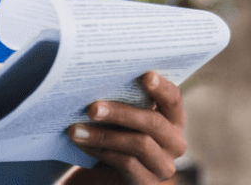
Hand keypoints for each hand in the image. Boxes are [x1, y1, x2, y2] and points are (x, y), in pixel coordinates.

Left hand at [65, 71, 186, 184]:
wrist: (103, 175)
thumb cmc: (113, 135)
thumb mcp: (119, 117)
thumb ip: (119, 100)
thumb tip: (96, 81)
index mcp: (172, 119)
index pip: (174, 99)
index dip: (162, 87)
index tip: (146, 75)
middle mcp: (175, 142)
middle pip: (153, 122)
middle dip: (121, 113)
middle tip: (92, 108)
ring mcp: (164, 165)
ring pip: (139, 144)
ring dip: (103, 135)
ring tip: (75, 129)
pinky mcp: (148, 183)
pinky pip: (127, 164)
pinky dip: (101, 151)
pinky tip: (81, 144)